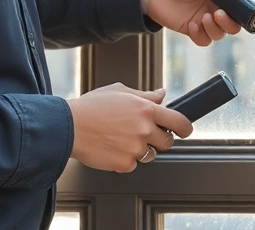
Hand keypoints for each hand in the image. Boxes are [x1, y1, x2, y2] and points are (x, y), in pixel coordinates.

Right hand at [66, 83, 193, 171]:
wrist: (69, 126)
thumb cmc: (91, 107)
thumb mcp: (120, 91)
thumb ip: (145, 95)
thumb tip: (161, 94)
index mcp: (146, 109)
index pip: (179, 121)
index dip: (186, 128)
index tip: (185, 130)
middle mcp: (144, 129)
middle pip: (167, 142)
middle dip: (160, 139)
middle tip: (144, 133)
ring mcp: (135, 148)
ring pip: (150, 154)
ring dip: (141, 149)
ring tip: (120, 138)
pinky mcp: (125, 164)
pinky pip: (133, 164)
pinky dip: (125, 159)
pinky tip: (112, 147)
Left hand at [141, 0, 245, 45]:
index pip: (238, 6)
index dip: (242, 10)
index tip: (235, 7)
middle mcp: (214, 8)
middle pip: (234, 25)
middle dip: (230, 24)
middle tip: (217, 14)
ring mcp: (203, 20)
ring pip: (220, 34)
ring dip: (215, 29)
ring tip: (204, 17)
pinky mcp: (191, 30)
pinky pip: (203, 40)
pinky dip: (201, 35)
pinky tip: (192, 24)